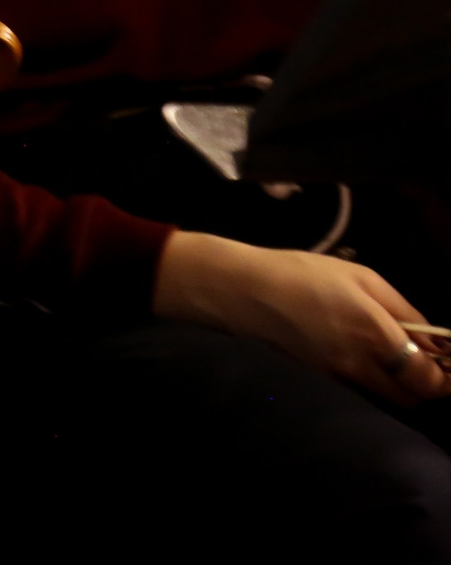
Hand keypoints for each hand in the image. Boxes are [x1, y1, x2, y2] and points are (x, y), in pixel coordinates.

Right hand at [154, 231, 450, 404]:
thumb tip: (430, 337)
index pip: (429, 379)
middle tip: (425, 361)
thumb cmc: (303, 274)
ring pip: (387, 397)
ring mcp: (339, 377)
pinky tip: (363, 356)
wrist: (242, 291)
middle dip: (426, 385)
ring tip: (395, 357)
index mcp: (376, 334)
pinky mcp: (322, 380)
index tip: (446, 360)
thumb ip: (402, 309)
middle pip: (413, 398)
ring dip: (400, 385)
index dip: (446, 375)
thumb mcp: (360, 276)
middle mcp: (361, 365)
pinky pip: (362, 390)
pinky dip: (373, 381)